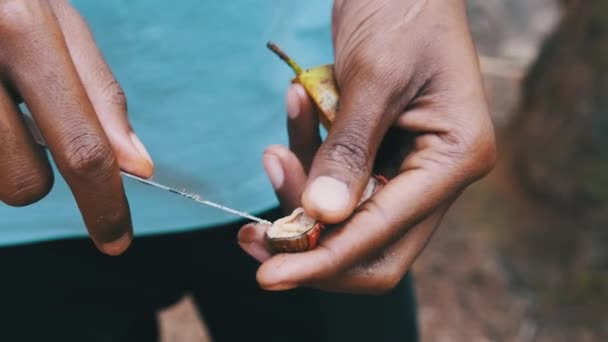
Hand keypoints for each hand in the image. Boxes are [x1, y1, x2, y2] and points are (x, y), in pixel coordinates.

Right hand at [0, 0, 152, 254]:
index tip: (117, 239)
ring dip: (1, 157)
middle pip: (26, 181)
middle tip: (21, 129)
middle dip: (36, 176)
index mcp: (22, 32)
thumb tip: (138, 166)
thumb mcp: (57, 23)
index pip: (81, 145)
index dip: (104, 203)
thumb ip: (100, 93)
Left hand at [238, 0, 495, 293]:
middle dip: (308, 245)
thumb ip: (349, 150)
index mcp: (454, 158)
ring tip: (271, 151)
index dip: (324, 260)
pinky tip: (296, 106)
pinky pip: (336, 174)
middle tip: (252, 235)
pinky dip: (308, 155)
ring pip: (346, 214)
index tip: (269, 275)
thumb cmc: (403, 7)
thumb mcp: (374, 75)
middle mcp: (436, 172)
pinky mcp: (380, 148)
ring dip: (301, 192)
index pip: (383, 235)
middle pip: (370, 246)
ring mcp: (408, 162)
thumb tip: (321, 217)